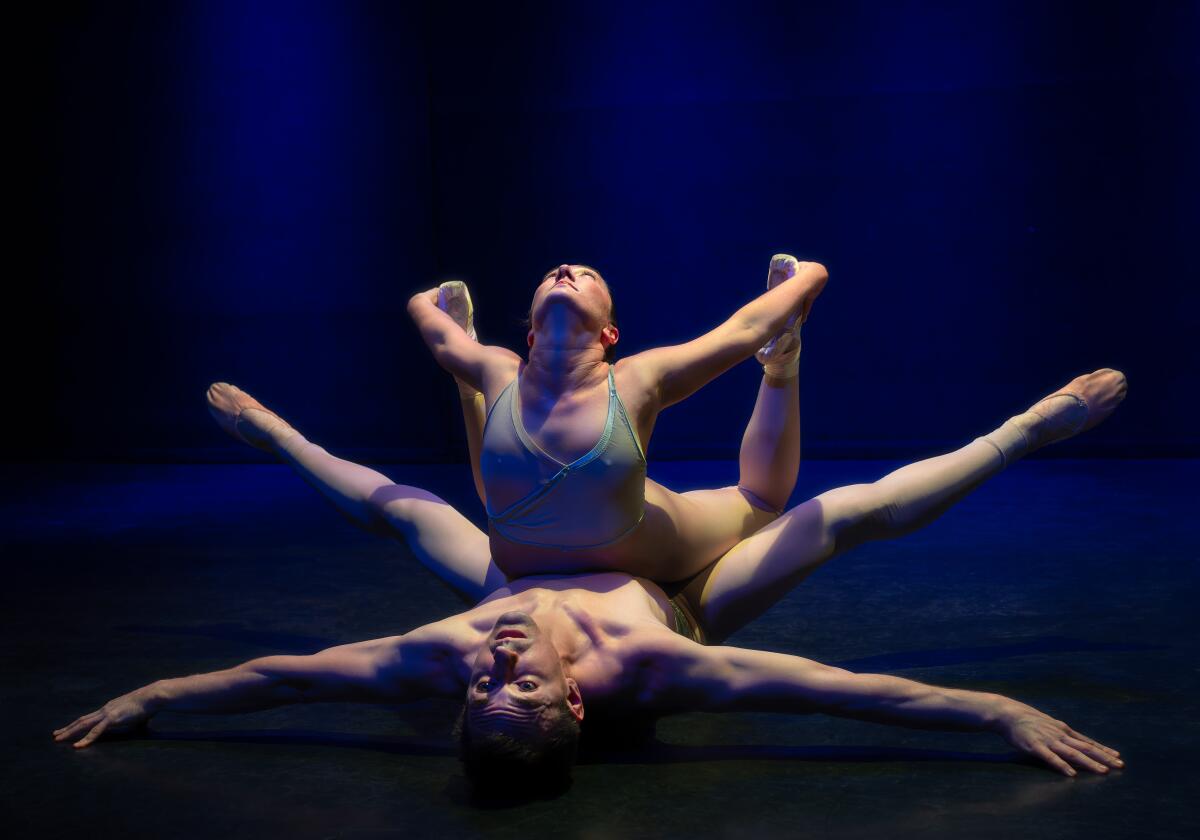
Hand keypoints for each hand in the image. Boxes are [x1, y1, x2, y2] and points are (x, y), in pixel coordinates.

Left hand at [53, 689, 154, 748]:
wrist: (153, 696)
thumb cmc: (149, 704)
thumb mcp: (140, 715)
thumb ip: (137, 721)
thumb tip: (144, 724)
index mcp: (111, 708)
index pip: (91, 717)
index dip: (79, 723)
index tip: (70, 728)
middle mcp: (105, 709)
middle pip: (82, 720)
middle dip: (68, 728)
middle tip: (56, 734)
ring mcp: (107, 713)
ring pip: (83, 725)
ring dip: (69, 732)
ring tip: (57, 739)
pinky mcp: (112, 718)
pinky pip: (95, 731)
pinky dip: (85, 739)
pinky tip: (77, 746)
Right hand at [1000, 707, 1122, 776]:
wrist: (1008, 713)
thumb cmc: (1027, 719)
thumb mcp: (1048, 723)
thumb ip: (1060, 733)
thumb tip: (1072, 741)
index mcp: (1063, 729)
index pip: (1087, 741)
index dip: (1103, 749)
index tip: (1117, 756)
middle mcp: (1060, 734)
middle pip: (1085, 747)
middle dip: (1104, 757)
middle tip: (1120, 765)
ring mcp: (1048, 740)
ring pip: (1072, 753)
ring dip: (1089, 763)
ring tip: (1103, 771)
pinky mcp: (1035, 746)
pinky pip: (1051, 758)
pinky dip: (1062, 765)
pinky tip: (1072, 774)